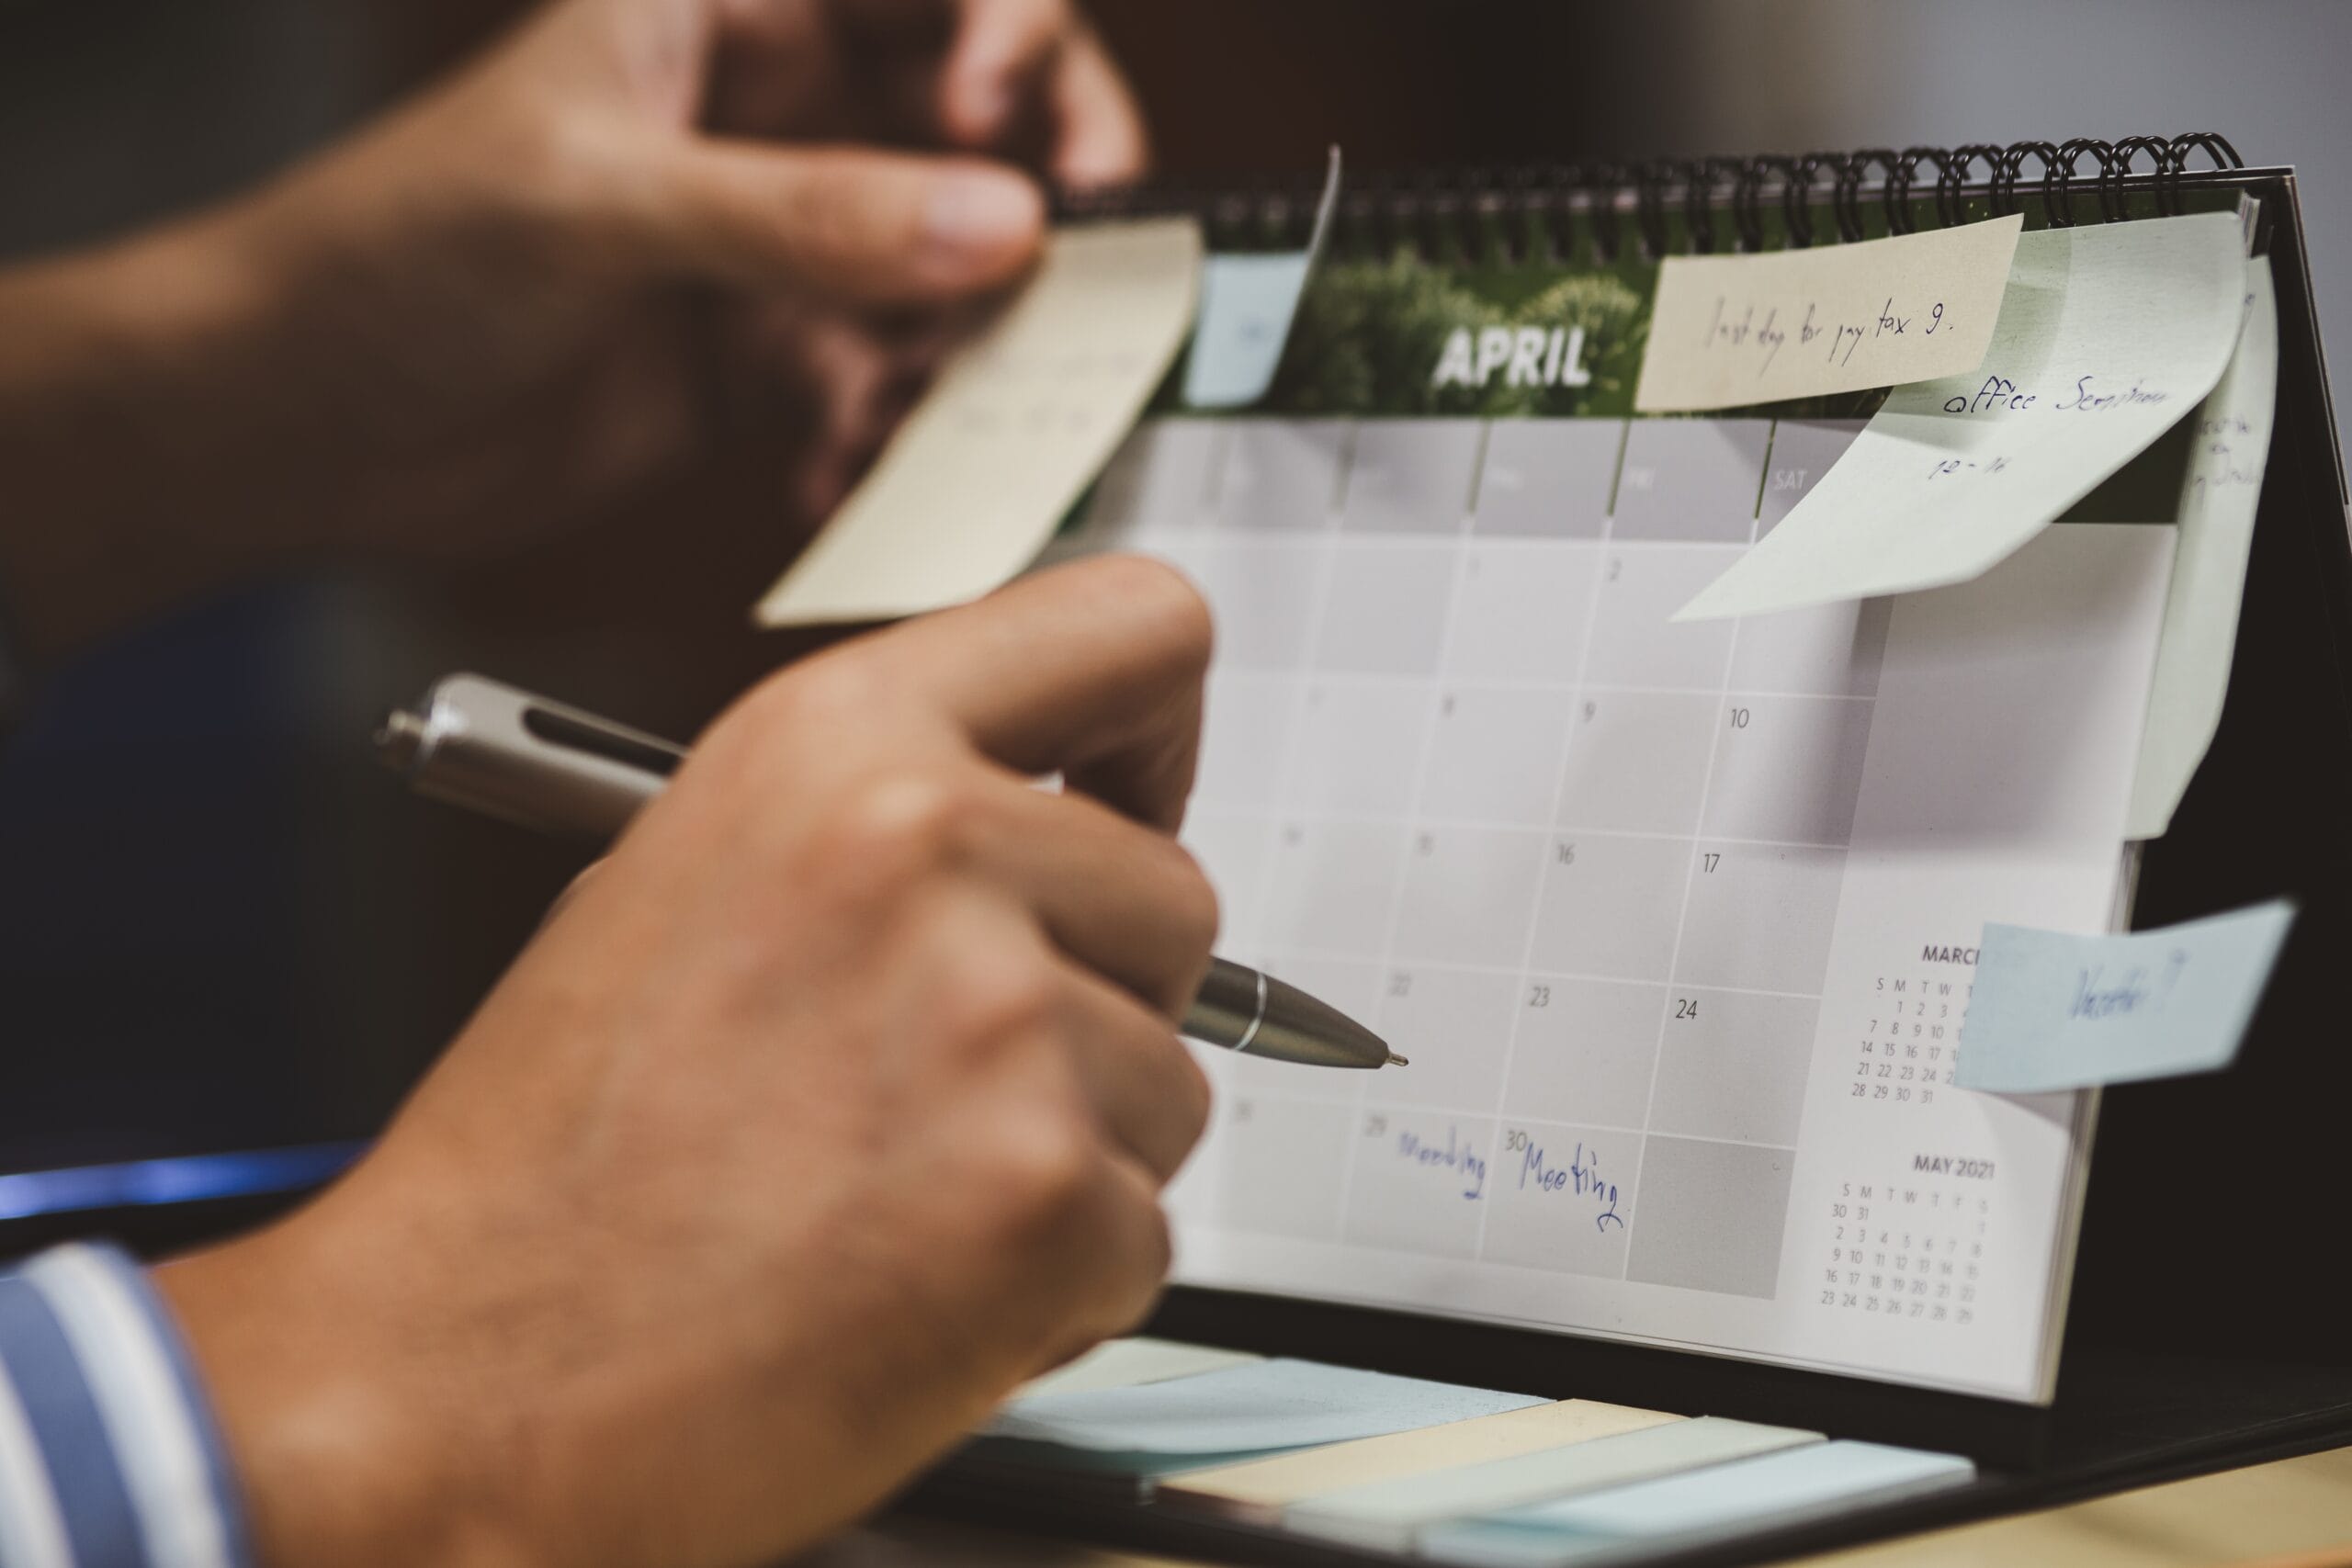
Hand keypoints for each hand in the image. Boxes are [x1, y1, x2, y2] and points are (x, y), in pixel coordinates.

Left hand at [0, 0, 1145, 657]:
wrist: (306, 425)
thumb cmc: (392, 253)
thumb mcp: (602, 206)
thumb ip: (807, 216)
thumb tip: (1000, 225)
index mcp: (725, 15)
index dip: (1006, 31)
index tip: (996, 123)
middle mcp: (777, 114)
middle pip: (983, 113)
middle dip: (1048, 182)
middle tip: (1077, 255)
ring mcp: (785, 238)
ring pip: (956, 260)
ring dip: (971, 335)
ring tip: (930, 399)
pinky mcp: (771, 354)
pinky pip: (887, 381)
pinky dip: (888, 432)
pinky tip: (838, 469)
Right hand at [157, 555, 1217, 1567]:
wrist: (453, 1382)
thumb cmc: (551, 1161)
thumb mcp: (687, 880)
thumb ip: (882, 819)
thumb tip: (1052, 831)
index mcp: (838, 741)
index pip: (1136, 626)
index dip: (1154, 728)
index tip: (1127, 798)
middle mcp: (930, 848)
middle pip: (1174, 895)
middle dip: (1097, 998)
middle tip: (945, 1081)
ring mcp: (999, 1021)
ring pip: (1173, 1078)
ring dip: (1073, 1148)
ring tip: (893, 1194)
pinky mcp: (1042, 1195)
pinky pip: (1144, 1228)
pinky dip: (1060, 1282)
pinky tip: (911, 1287)